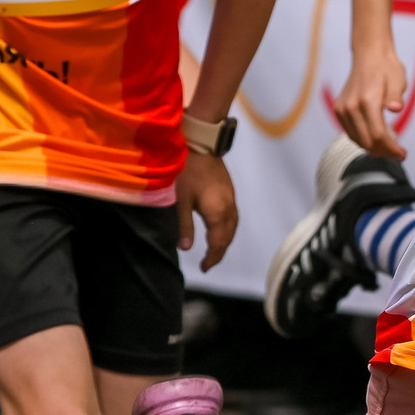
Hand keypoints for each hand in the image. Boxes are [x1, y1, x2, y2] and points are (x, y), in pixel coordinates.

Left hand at [176, 149, 237, 269]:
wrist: (202, 146)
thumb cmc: (188, 171)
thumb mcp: (182, 200)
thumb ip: (185, 226)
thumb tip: (186, 248)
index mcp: (217, 214)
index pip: (218, 244)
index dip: (212, 258)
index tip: (204, 268)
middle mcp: (229, 210)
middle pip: (227, 238)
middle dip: (219, 253)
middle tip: (208, 264)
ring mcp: (232, 201)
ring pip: (232, 229)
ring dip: (224, 242)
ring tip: (213, 251)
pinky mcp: (230, 194)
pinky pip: (233, 219)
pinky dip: (227, 230)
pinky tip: (219, 230)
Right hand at [334, 38, 411, 157]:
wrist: (369, 55)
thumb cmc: (386, 68)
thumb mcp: (398, 81)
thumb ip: (396, 97)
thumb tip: (396, 108)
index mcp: (367, 100)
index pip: (378, 135)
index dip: (391, 149)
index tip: (402, 154)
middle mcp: (351, 106)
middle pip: (367, 141)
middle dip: (383, 152)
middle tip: (397, 153)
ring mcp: (343, 108)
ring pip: (357, 140)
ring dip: (373, 148)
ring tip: (388, 147)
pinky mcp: (339, 109)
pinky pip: (350, 132)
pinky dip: (363, 139)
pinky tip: (375, 138)